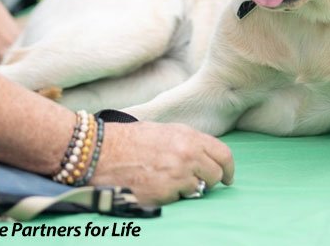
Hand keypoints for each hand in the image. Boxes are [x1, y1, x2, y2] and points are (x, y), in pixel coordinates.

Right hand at [94, 121, 234, 205]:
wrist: (100, 152)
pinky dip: (170, 196)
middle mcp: (187, 156)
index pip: (223, 155)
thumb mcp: (164, 131)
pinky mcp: (164, 194)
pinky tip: (155, 186)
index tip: (228, 176)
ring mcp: (177, 176)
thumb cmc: (129, 140)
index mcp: (189, 137)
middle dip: (208, 180)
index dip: (229, 168)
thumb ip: (188, 142)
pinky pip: (178, 199)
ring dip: (187, 188)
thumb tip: (204, 155)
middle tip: (196, 181)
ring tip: (167, 180)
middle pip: (215, 175)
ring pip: (198, 190)